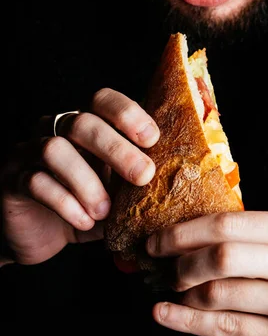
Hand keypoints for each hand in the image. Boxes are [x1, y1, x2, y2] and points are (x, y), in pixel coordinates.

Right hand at [0, 88, 158, 265]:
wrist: (39, 234)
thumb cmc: (86, 205)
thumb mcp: (117, 191)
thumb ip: (139, 179)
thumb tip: (182, 178)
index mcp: (84, 124)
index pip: (102, 100)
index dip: (127, 113)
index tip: (153, 139)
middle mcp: (55, 129)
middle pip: (83, 122)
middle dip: (117, 149)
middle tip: (143, 175)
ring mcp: (29, 152)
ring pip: (54, 149)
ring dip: (87, 181)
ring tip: (105, 211)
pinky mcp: (12, 181)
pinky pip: (35, 182)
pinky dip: (65, 203)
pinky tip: (85, 222)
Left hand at [146, 211, 267, 335]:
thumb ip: (262, 233)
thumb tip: (201, 232)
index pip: (227, 222)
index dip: (184, 230)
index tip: (161, 236)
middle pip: (220, 254)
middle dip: (177, 257)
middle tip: (157, 260)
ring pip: (219, 293)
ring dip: (184, 290)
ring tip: (172, 287)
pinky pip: (227, 328)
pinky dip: (188, 321)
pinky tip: (167, 314)